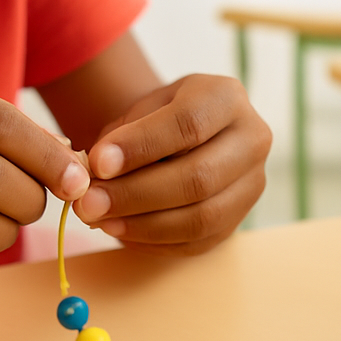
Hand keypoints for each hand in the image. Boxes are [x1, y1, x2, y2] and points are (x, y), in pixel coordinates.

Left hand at [71, 74, 269, 254]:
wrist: (178, 139)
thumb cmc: (153, 121)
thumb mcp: (137, 112)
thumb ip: (120, 138)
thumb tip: (97, 174)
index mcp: (227, 98)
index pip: (188, 124)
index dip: (142, 146)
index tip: (97, 163)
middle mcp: (252, 140)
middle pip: (199, 177)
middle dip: (136, 195)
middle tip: (88, 203)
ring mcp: (251, 184)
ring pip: (202, 216)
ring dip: (143, 224)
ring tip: (100, 220)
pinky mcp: (239, 220)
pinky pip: (197, 241)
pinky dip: (153, 241)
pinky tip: (120, 231)